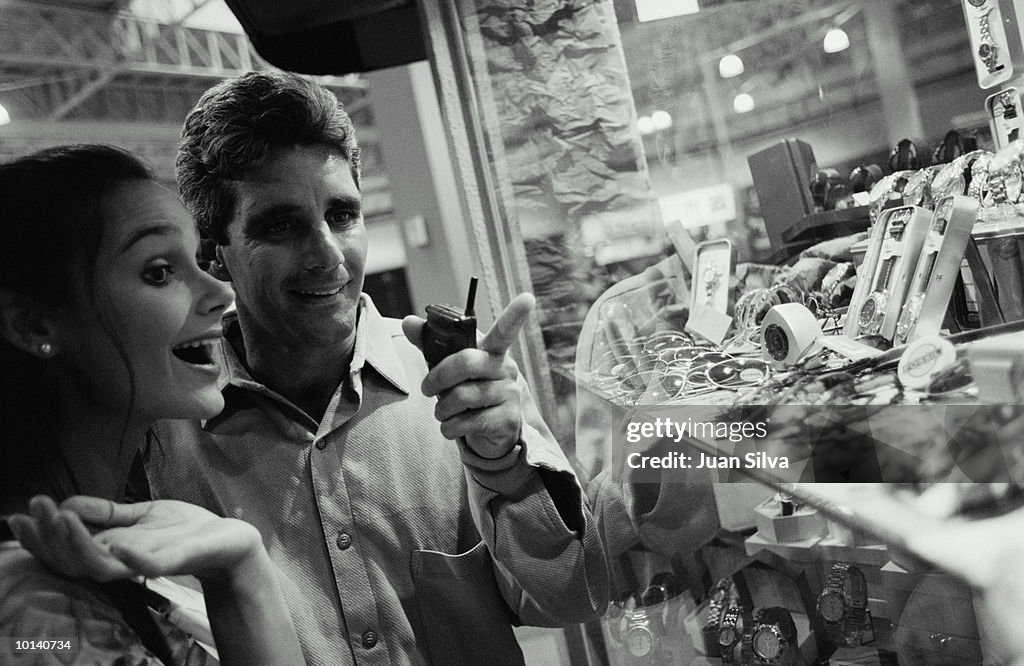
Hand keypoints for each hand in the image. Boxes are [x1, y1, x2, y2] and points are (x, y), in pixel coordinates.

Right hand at [9, 495, 263, 583]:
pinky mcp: (175, 561)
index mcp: (111, 551)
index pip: (64, 550)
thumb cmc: (184, 530)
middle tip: (35, 508)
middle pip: (72, 561)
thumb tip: (65, 503)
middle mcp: (121, 562)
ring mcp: (147, 563)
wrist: (229, 540)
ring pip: (100, 566)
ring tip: (60, 518)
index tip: (18, 514)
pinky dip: (133, 560)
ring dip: (76, 544)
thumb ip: (105, 513)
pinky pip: (149, 567)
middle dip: (47, 537)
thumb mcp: (139, 514)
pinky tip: (119, 545)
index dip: (38, 537)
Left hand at [403, 292, 534, 459]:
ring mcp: (510, 395)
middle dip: (437, 378)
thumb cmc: (467, 390)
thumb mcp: (448, 367)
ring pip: (461, 397)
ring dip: (441, 409)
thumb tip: (408, 322)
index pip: (505, 330)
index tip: (527, 298)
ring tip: (443, 412)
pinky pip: (468, 422)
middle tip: (426, 389)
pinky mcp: (508, 420)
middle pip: (465, 362)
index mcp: (493, 350)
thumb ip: (430, 344)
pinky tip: (453, 426)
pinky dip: (450, 427)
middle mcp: (506, 369)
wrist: (489, 431)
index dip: (515, 315)